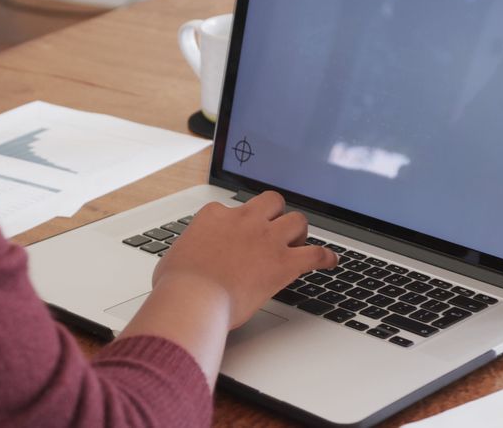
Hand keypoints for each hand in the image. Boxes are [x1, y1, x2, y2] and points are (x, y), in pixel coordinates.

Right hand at [152, 191, 336, 328]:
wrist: (193, 299)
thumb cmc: (178, 285)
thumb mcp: (172, 260)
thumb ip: (185, 253)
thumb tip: (183, 262)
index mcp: (216, 216)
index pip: (233, 209)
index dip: (240, 223)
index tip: (240, 235)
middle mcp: (245, 221)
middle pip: (272, 202)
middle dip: (276, 214)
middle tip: (276, 230)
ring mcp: (267, 240)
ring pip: (297, 219)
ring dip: (300, 231)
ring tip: (299, 243)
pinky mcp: (284, 263)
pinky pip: (316, 254)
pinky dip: (325, 257)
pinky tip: (330, 261)